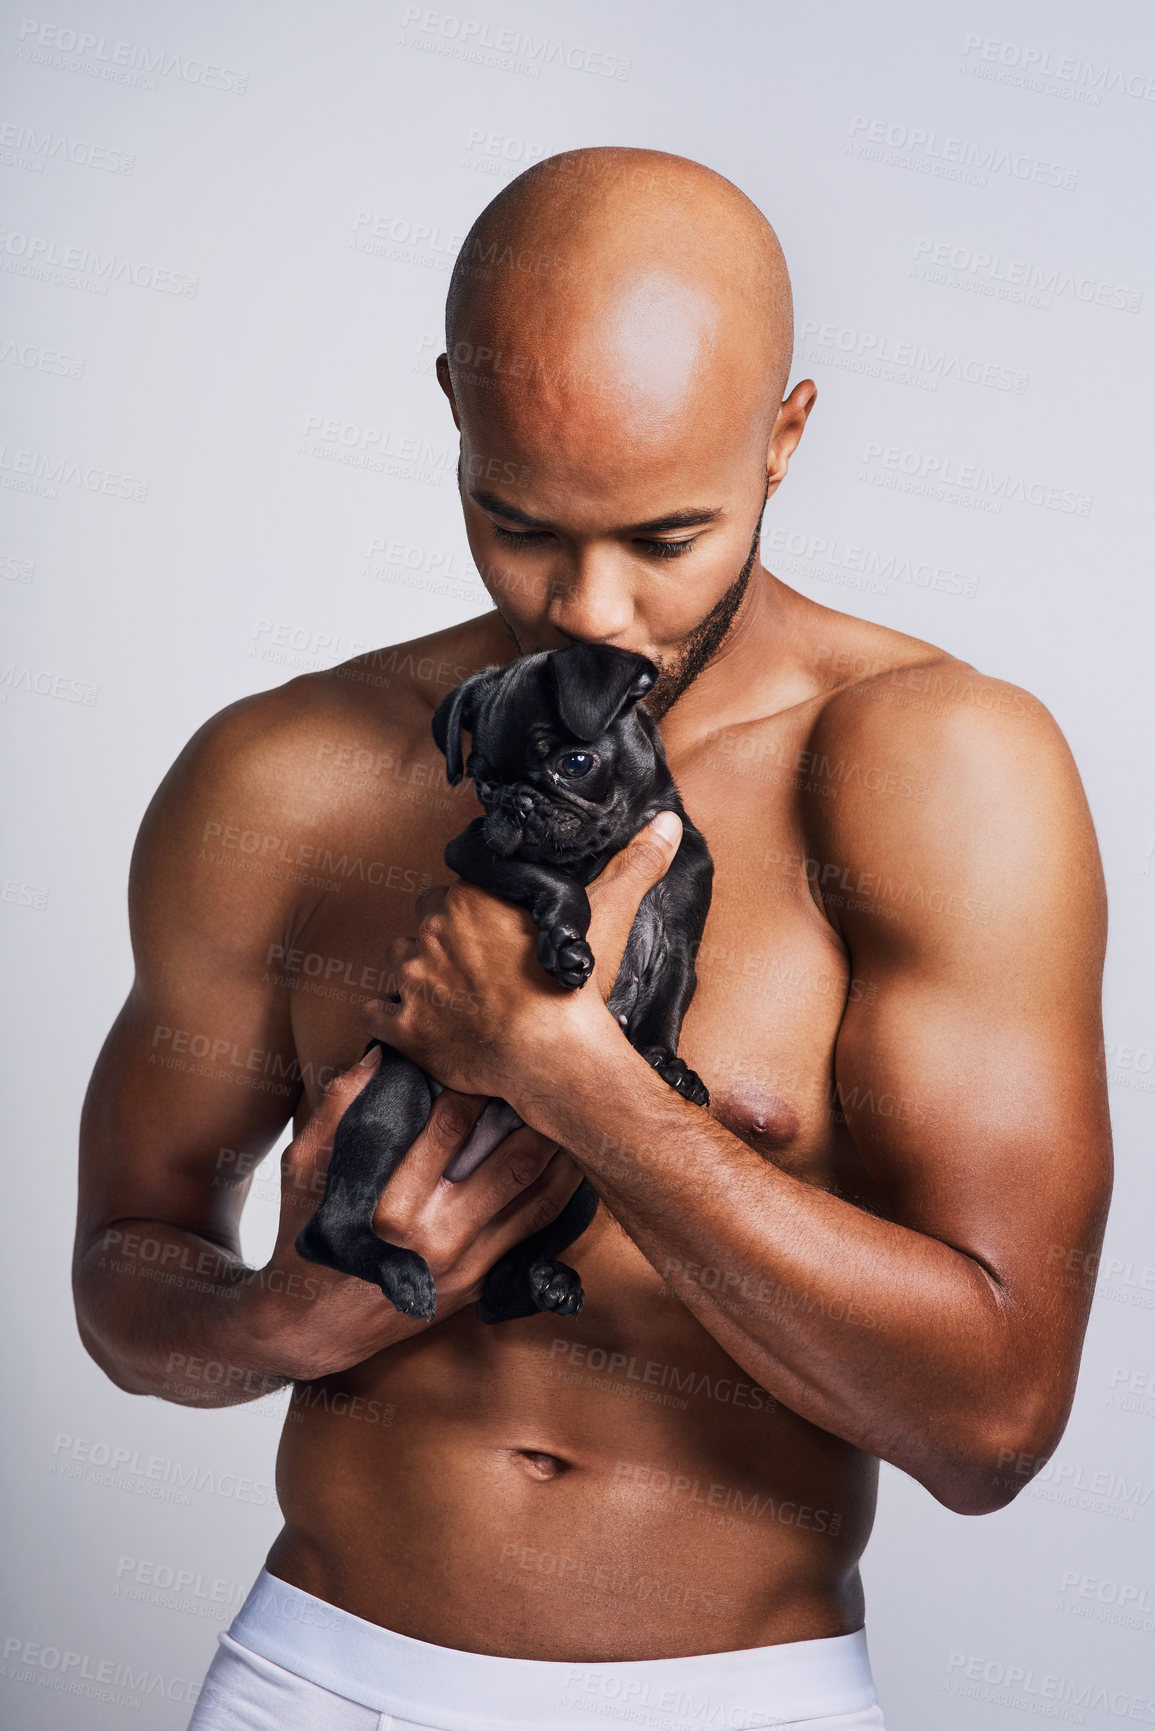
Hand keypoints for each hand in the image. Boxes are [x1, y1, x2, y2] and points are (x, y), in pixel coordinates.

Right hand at [248, 1052, 584, 1378]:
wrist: (311, 1324)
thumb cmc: (305, 1234)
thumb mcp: (304, 1167)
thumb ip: (340, 1105)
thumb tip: (385, 1052)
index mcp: (391, 1206)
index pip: (453, 1125)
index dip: (476, 1083)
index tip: (486, 1056)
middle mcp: (437, 1239)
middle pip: (514, 1158)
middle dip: (534, 1112)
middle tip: (545, 1075)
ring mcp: (467, 1267)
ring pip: (539, 1196)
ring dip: (562, 1150)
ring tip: (569, 1110)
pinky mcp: (481, 1284)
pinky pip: (537, 1231)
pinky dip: (560, 1193)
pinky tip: (570, 1161)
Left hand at [363, 811, 683, 1104]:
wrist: (551, 1057)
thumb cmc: (572, 990)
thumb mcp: (609, 916)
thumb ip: (635, 865)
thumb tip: (667, 823)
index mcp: (471, 897)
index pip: (457, 887)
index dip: (475, 908)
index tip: (492, 928)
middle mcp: (432, 930)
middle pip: (425, 919)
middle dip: (444, 936)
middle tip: (475, 962)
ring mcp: (412, 979)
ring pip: (397, 960)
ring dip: (415, 972)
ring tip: (447, 991)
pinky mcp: (404, 1026)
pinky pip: (375, 1013)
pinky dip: (388, 1017)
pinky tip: (411, 1023)